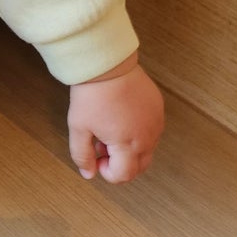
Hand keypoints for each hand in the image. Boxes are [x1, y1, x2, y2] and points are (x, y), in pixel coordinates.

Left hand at [67, 55, 164, 182]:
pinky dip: (139, 131)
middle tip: (102, 146)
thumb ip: (82, 155)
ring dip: (130, 148)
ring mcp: (156, 121)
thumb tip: (89, 173)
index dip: (108, 172)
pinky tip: (122, 116)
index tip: (96, 157)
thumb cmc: (92, 94)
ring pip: (147, 149)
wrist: (107, 62)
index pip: (125, 175)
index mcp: (128, 145)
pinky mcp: (158, 107)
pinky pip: (152, 129)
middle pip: (139, 166)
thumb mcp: (79, 127)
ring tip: (110, 128)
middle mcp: (148, 137)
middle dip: (121, 163)